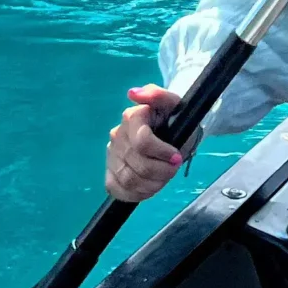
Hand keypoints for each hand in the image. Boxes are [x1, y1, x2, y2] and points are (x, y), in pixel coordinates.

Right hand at [107, 86, 185, 201]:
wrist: (173, 135)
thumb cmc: (174, 120)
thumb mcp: (175, 105)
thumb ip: (159, 95)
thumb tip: (133, 93)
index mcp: (132, 117)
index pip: (142, 142)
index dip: (162, 153)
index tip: (177, 157)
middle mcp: (117, 136)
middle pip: (138, 164)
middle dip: (161, 171)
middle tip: (173, 168)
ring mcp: (112, 155)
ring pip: (129, 180)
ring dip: (153, 184)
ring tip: (163, 177)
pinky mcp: (110, 173)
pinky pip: (117, 190)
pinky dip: (137, 193)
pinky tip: (149, 186)